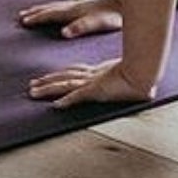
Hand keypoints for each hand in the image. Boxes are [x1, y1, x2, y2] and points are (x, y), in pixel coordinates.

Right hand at [17, 0, 121, 37]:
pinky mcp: (88, 6)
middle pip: (51, 8)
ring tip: (33, 11)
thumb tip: (63, 32)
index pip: (51, 14)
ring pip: (57, 6)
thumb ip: (81, 27)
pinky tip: (59, 11)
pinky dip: (56, 9)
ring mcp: (81, 5)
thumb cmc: (114, 15)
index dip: (38, 18)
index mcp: (75, 11)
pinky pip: (66, 7)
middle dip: (36, 12)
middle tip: (21, 16)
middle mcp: (75, 6)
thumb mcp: (98, 23)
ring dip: (44, 9)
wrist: (128, 1)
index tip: (24, 21)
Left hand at [28, 58, 155, 106]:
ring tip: (33, 93)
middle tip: (32, 85)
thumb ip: (124, 76)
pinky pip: (77, 96)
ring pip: (64, 85)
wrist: (145, 71)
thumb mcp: (128, 72)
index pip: (73, 72)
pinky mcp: (96, 90)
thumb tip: (137, 86)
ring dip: (48, 89)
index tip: (47, 77)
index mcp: (98, 71)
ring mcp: (93, 83)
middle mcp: (92, 76)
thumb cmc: (141, 71)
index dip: (59, 74)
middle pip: (64, 77)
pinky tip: (56, 106)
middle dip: (47, 81)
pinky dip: (66, 100)